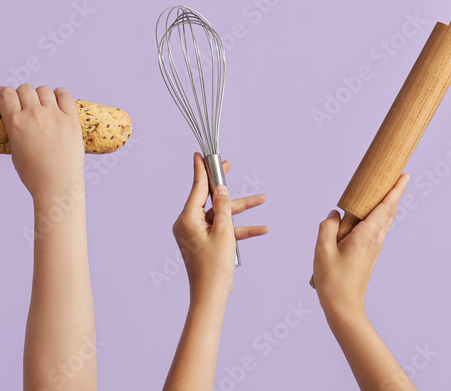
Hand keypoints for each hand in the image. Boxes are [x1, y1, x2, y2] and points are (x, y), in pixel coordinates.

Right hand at [0, 84, 84, 202]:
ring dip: (40, 94)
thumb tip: (16, 117)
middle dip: (21, 94)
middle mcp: (34, 115)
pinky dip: (59, 94)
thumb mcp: (14, 150)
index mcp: (16, 123)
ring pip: (44, 90)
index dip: (2, 92)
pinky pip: (64, 95)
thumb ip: (15, 130)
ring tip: (41, 103)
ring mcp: (54, 115)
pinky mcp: (71, 119)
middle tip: (23, 103)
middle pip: (25, 88)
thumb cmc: (33, 174)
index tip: (3, 95)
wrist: (57, 186)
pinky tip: (57, 99)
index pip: (6, 94)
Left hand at [172, 152, 267, 298]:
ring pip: (221, 215)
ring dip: (241, 210)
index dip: (201, 170)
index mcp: (188, 218)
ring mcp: (197, 234)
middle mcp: (189, 224)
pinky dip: (239, 229)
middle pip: (210, 199)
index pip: (197, 188)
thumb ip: (223, 208)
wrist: (211, 296)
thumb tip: (220, 189)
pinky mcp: (205, 243)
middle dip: (226, 188)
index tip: (199, 154)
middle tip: (227, 166)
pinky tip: (261, 228)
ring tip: (262, 199)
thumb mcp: (224, 232)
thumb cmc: (214, 267)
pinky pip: (222, 230)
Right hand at [313, 173, 408, 317]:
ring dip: (385, 205)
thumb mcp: (323, 250)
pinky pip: (375, 230)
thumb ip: (327, 226)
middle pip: (388, 212)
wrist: (343, 308)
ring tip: (382, 191)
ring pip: (383, 221)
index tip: (405, 175)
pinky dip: (376, 217)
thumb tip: (335, 214)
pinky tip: (366, 215)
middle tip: (397, 176)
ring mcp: (373, 249)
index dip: (396, 190)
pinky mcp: (368, 255)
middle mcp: (374, 240)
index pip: (385, 207)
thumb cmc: (333, 280)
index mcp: (366, 236)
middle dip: (394, 193)